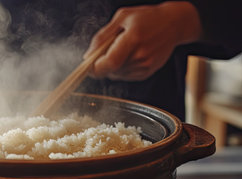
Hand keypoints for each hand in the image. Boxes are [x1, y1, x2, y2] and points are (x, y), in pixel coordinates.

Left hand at [83, 1, 201, 80]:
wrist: (174, 24)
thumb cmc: (148, 17)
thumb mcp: (122, 18)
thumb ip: (102, 36)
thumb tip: (88, 54)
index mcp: (133, 39)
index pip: (110, 63)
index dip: (95, 68)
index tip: (88, 65)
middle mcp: (140, 55)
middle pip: (111, 70)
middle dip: (102, 64)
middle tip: (107, 49)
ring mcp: (145, 65)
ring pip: (116, 75)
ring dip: (112, 66)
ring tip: (122, 49)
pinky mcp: (148, 72)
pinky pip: (125, 76)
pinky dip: (121, 69)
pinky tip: (129, 55)